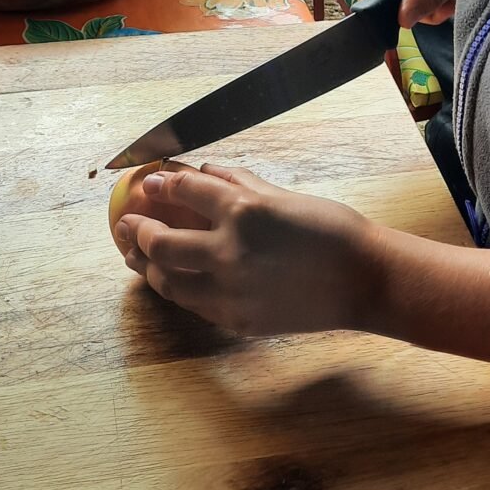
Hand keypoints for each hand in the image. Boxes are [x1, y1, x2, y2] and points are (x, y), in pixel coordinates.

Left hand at [115, 164, 378, 335]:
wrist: (364, 281)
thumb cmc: (333, 230)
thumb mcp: (284, 195)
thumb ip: (239, 182)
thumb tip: (204, 170)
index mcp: (243, 211)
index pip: (185, 189)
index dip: (161, 183)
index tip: (150, 181)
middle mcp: (228, 252)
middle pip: (159, 243)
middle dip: (135, 230)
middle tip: (125, 223)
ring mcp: (230, 291)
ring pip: (167, 280)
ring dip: (145, 265)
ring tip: (134, 254)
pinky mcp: (236, 319)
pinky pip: (192, 303)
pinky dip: (177, 288)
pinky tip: (171, 278)